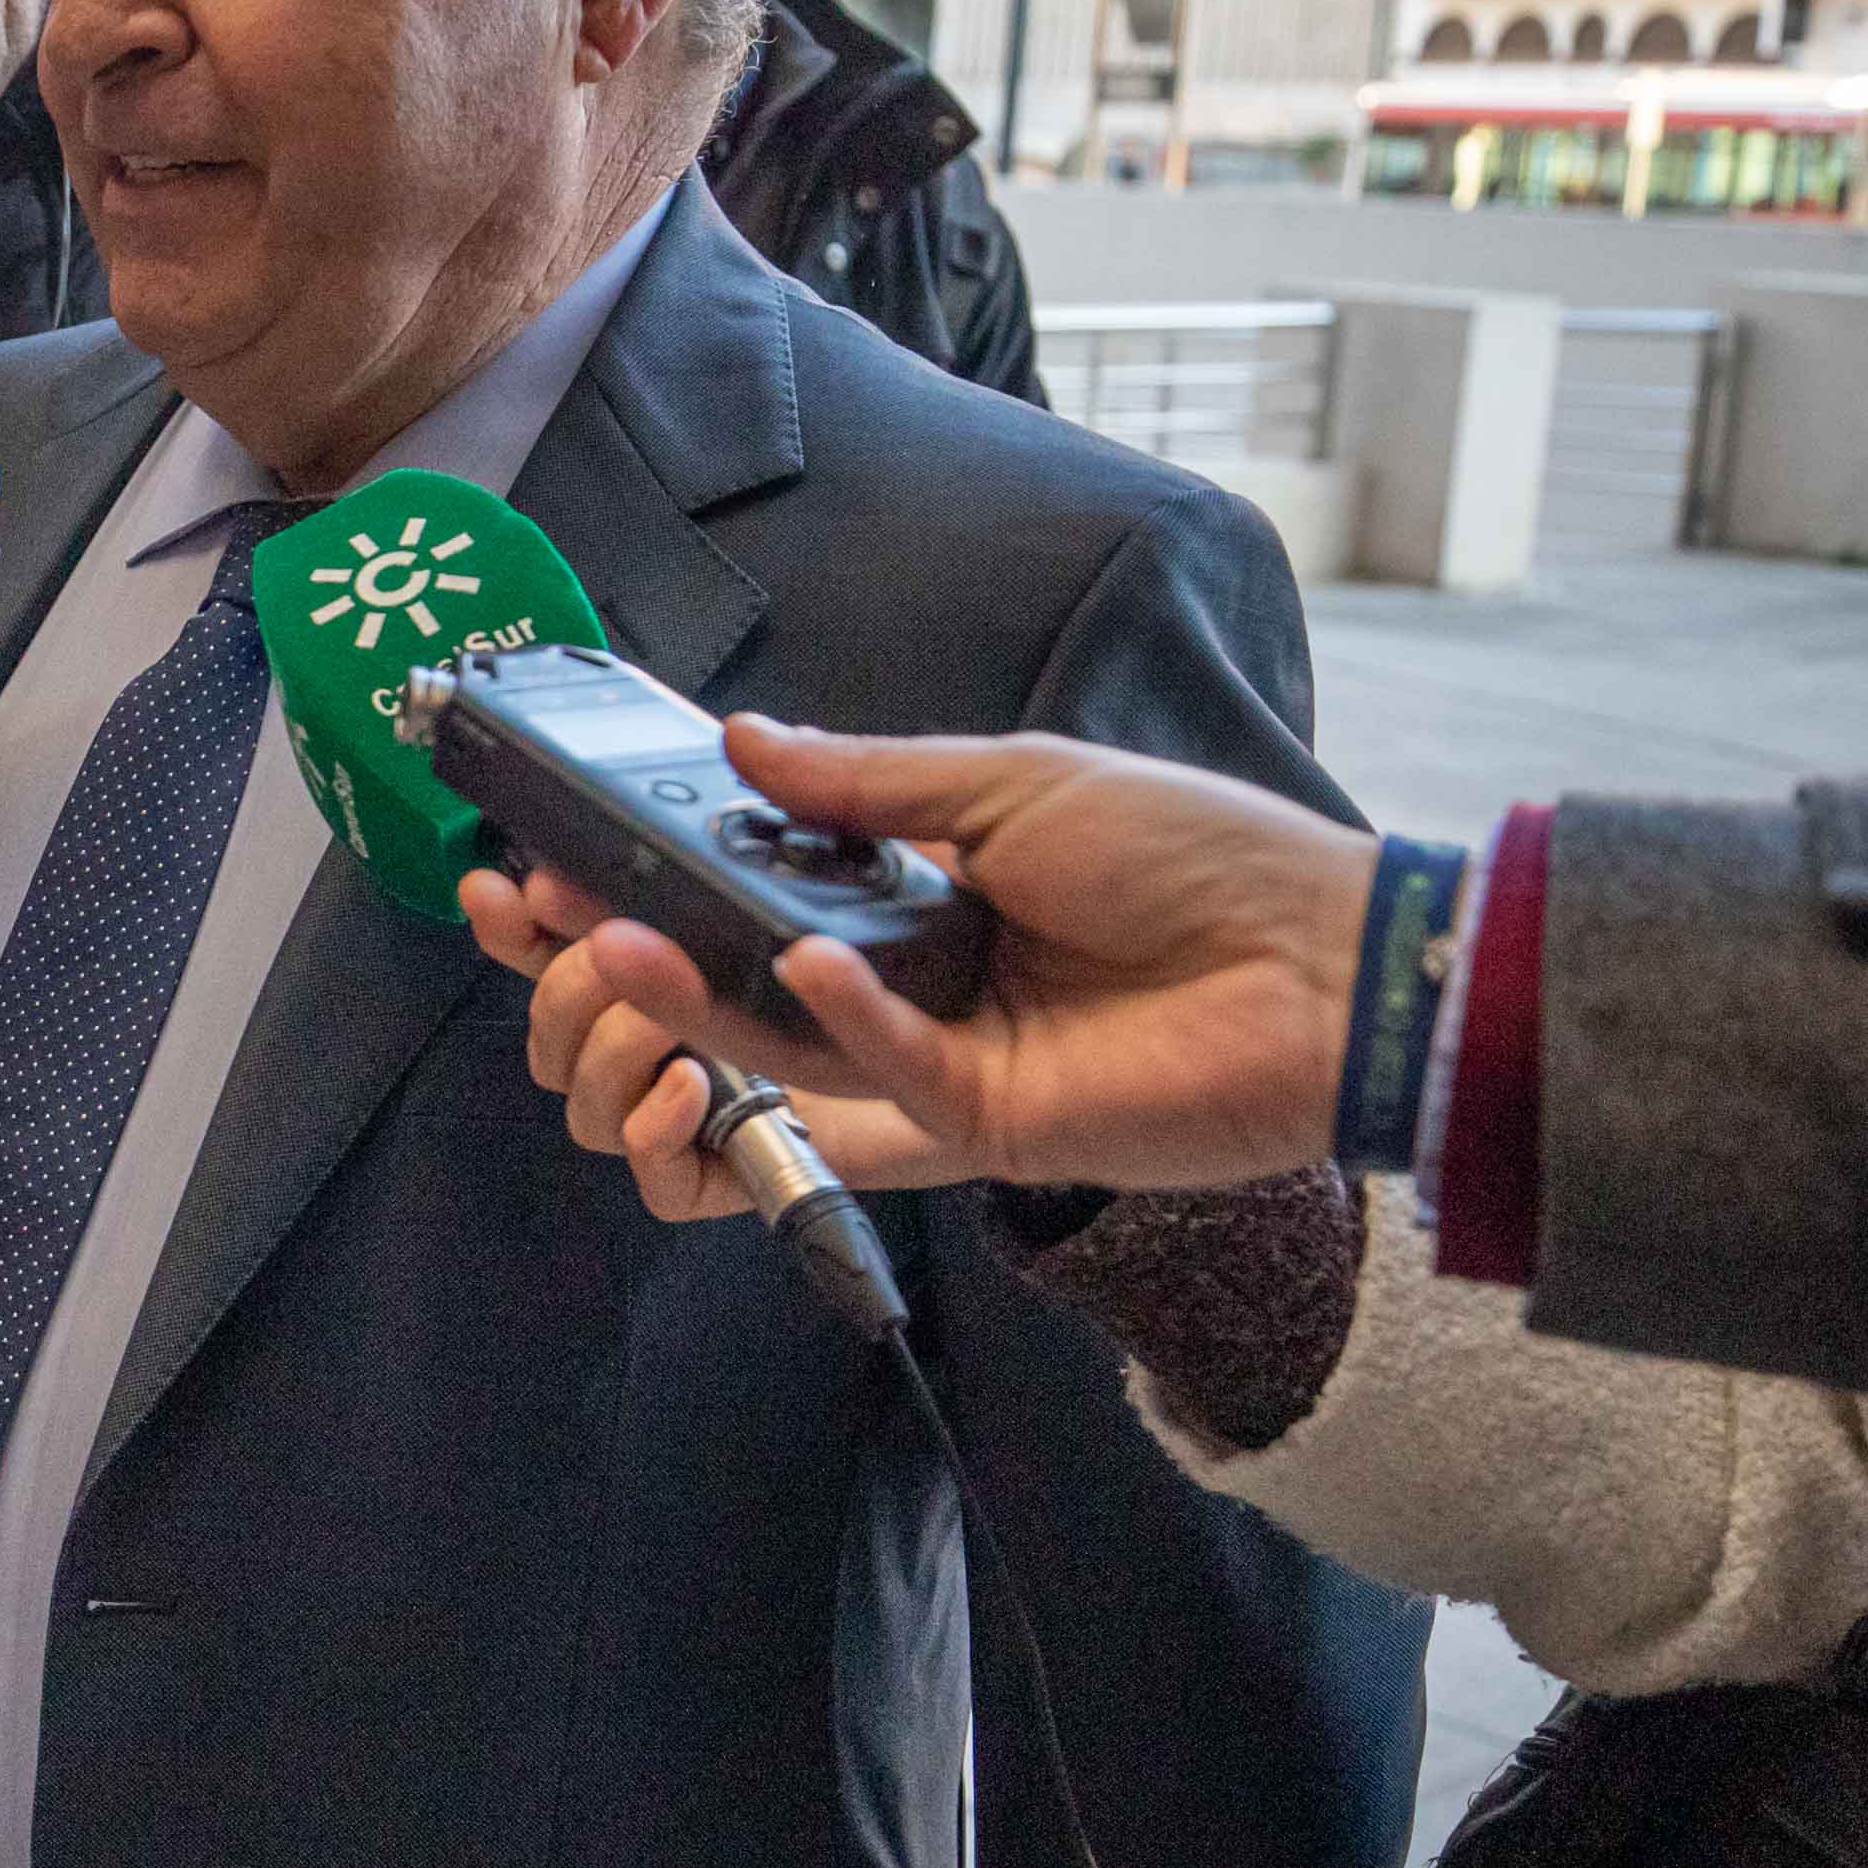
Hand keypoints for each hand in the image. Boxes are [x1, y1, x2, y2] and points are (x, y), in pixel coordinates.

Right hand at [461, 719, 1378, 1198]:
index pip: (726, 908)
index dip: (626, 893)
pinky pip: (874, 1088)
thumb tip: (739, 740)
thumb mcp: (1016, 782)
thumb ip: (869, 778)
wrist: (1332, 959)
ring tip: (619, 949)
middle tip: (545, 920)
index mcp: (896, 906)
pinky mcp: (981, 1127)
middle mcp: (892, 993)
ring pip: (761, 1059)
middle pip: (711, 1002)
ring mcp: (928, 1068)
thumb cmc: (1199, 858)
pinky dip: (837, 1029)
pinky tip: (807, 970)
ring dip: (678, 1005)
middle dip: (607, 971)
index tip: (535, 862)